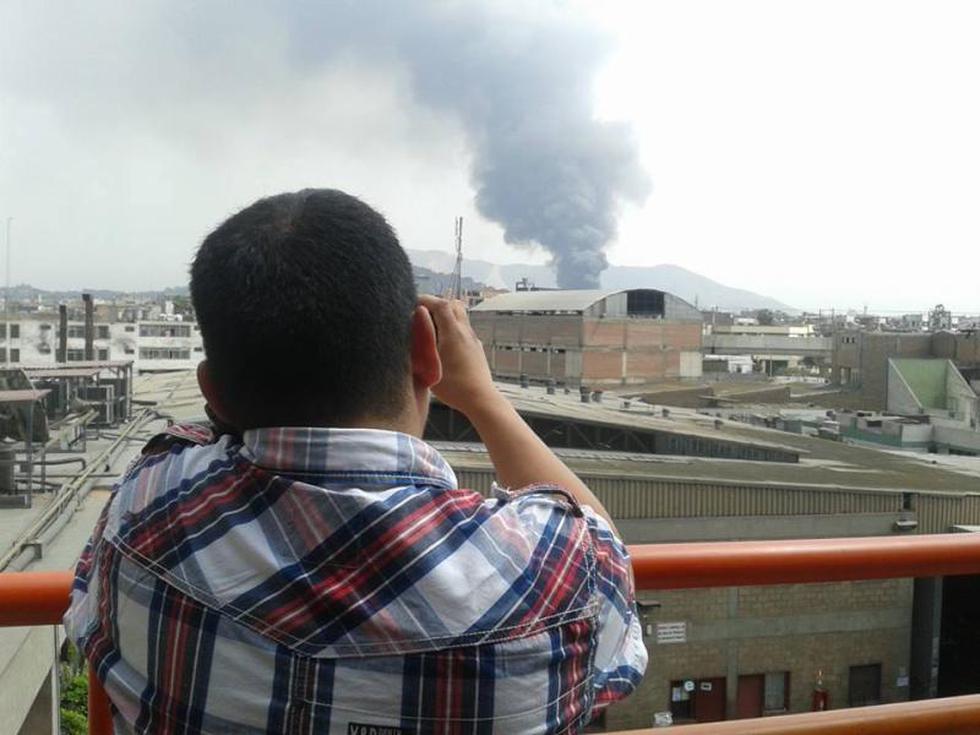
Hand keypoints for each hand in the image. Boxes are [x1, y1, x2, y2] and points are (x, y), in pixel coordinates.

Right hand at [418, 295, 499, 415]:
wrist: (480, 399)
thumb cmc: (454, 386)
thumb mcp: (430, 364)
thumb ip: (421, 341)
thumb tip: (414, 324)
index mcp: (454, 332)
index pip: (441, 303)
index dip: (425, 299)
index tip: (413, 303)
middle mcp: (466, 332)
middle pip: (453, 305)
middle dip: (436, 305)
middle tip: (421, 315)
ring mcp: (473, 340)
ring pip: (460, 317)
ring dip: (445, 318)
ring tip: (431, 331)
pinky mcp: (476, 349)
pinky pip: (463, 330)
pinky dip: (452, 330)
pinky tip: (443, 346)